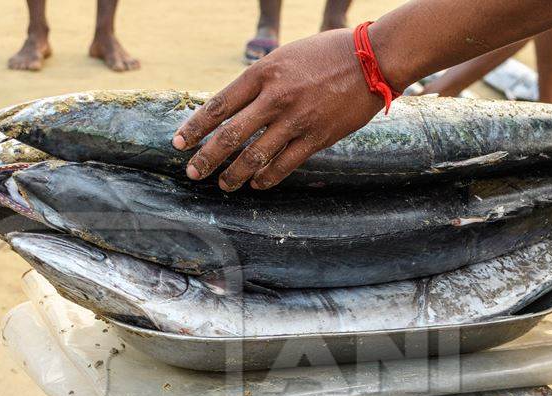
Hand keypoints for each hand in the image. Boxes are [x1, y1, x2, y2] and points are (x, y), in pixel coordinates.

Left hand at [172, 28, 384, 190]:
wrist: (372, 59)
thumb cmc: (327, 54)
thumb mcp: (285, 57)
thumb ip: (260, 82)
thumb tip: (235, 109)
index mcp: (263, 73)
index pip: (218, 105)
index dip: (195, 128)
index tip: (179, 143)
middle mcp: (275, 97)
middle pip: (230, 135)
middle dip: (206, 158)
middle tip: (192, 173)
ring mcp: (296, 120)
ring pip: (254, 156)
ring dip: (233, 175)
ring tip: (223, 185)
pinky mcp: (317, 137)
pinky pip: (284, 165)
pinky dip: (266, 178)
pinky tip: (256, 184)